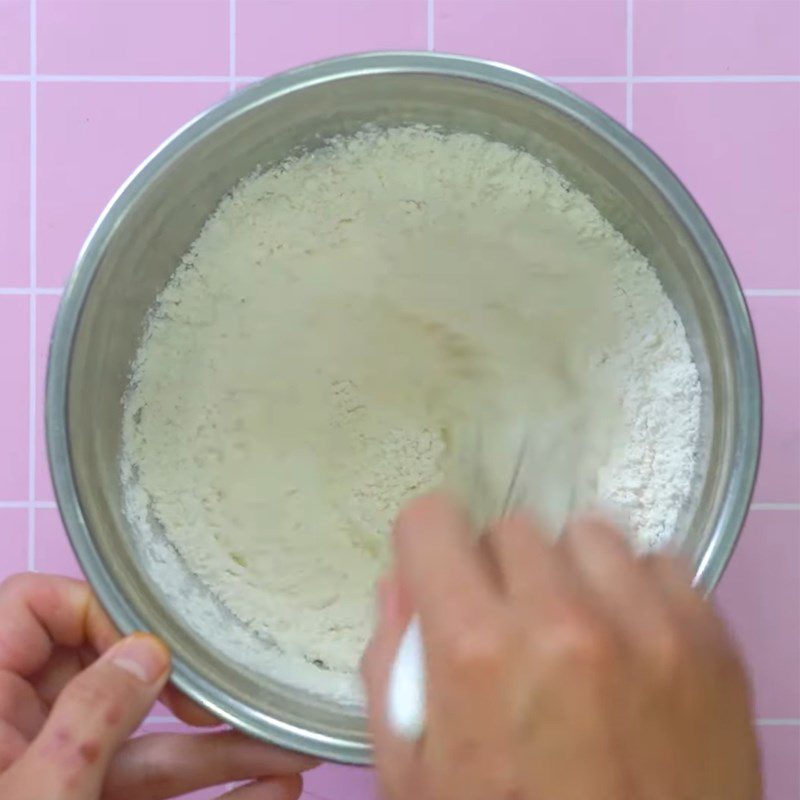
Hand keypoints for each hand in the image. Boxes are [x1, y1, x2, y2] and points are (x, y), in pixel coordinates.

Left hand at [0, 574, 316, 798]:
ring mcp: (59, 776)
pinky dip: (210, 797)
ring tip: (288, 748)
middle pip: (112, 677)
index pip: (36, 606)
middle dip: (188, 691)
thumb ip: (89, 717)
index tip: (145, 655)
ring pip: (146, 745)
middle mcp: (22, 730)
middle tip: (237, 699)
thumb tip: (147, 649)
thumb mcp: (35, 796)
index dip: (94, 612)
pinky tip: (270, 791)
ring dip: (218, 751)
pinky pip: (152, 793)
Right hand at [362, 494, 760, 799]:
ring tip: (575, 632)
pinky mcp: (709, 643)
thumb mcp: (414, 781)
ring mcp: (645, 627)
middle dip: (498, 570)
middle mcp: (561, 621)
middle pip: (511, 528)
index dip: (427, 547)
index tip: (441, 572)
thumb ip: (390, 667)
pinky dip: (635, 593)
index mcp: (475, 651)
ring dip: (569, 574)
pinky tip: (630, 646)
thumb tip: (401, 583)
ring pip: (586, 535)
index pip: (431, 522)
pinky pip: (658, 565)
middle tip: (511, 627)